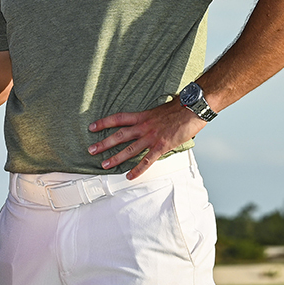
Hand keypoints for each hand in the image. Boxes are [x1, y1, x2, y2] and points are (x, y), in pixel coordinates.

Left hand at [87, 100, 206, 179]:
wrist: (192, 108)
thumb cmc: (179, 108)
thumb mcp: (159, 110)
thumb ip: (150, 119)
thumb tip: (146, 124)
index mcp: (142, 116)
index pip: (118, 118)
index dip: (104, 123)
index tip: (92, 127)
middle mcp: (143, 126)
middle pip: (119, 136)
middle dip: (103, 143)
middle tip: (91, 150)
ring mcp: (151, 137)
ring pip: (129, 149)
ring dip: (115, 158)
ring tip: (104, 165)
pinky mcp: (161, 146)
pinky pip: (146, 160)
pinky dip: (137, 170)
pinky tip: (129, 176)